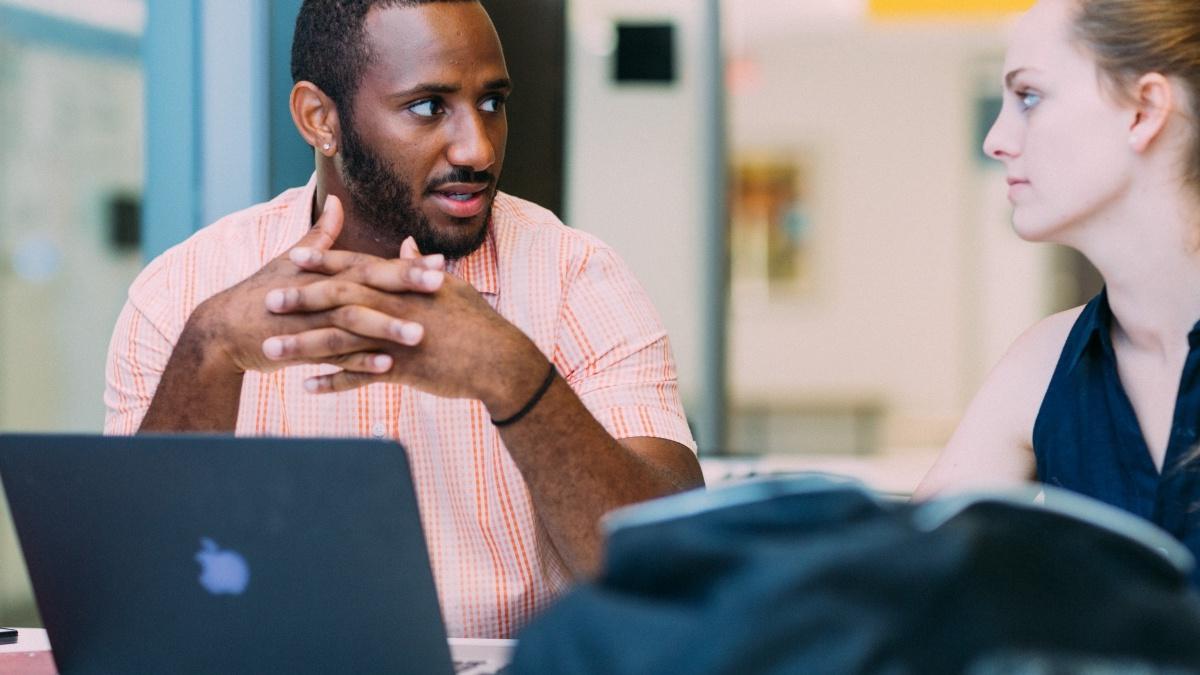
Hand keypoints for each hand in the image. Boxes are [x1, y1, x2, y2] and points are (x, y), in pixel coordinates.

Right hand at [190, 196, 442, 376]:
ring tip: (420, 334)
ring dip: (386, 328)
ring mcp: (310, 322)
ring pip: (354, 323)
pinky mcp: (300, 350)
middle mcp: (320, 294)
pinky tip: (386, 367)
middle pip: (367, 286)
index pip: (371, 264)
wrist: (220, 332)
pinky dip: (359, 362)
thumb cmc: (260, 294)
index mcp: (324, 273)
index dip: (404, 263)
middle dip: (404, 284)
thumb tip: (335, 202)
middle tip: (442, 285)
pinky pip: (334, 358)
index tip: (440, 261)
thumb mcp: (288, 262)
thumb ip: (319, 237)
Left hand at [265, 240, 547, 414]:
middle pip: (340, 298)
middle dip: (301, 298)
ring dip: (303, 344)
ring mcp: (398, 338)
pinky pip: (360, 377)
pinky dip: (333, 382)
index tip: (293, 257)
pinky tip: (308, 387)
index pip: (358, 266)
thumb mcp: (452, 288)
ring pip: (341, 339)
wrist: (502, 360)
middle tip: (267, 299)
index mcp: (407, 284)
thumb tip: (407, 245)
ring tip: (271, 350)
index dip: (324, 261)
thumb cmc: (479, 322)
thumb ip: (422, 267)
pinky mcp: (403, 369)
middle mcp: (397, 306)